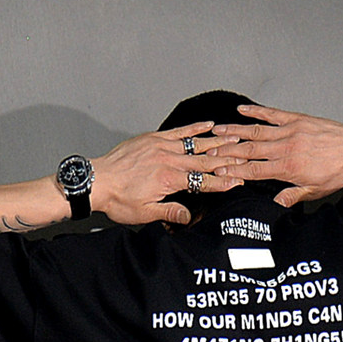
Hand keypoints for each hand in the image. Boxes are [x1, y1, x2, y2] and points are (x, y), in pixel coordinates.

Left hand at [91, 123, 246, 224]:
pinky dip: (194, 129)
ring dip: (217, 142)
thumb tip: (189, 216)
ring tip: (236, 138)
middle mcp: (168, 158)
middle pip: (205, 160)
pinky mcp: (152, 139)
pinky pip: (179, 132)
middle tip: (246, 157)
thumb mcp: (145, 213)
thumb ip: (170, 212)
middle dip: (227, 160)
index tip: (239, 181)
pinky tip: (208, 125)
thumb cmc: (118, 199)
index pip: (203, 181)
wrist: (96, 181)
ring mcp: (161, 146)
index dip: (223, 182)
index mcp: (169, 179)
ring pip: (195, 144)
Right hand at [207, 105, 342, 207]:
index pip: (254, 170)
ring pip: (256, 132)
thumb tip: (275, 204)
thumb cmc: (337, 170)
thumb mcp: (315, 190)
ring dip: (234, 131)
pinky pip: (271, 114)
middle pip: (249, 149)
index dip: (234, 170)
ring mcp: (289, 131)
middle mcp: (285, 147)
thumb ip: (293, 195)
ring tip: (217, 131)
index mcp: (288, 167)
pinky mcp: (295, 120)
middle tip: (209, 150)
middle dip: (227, 150)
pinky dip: (255, 112)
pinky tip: (242, 110)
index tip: (219, 170)